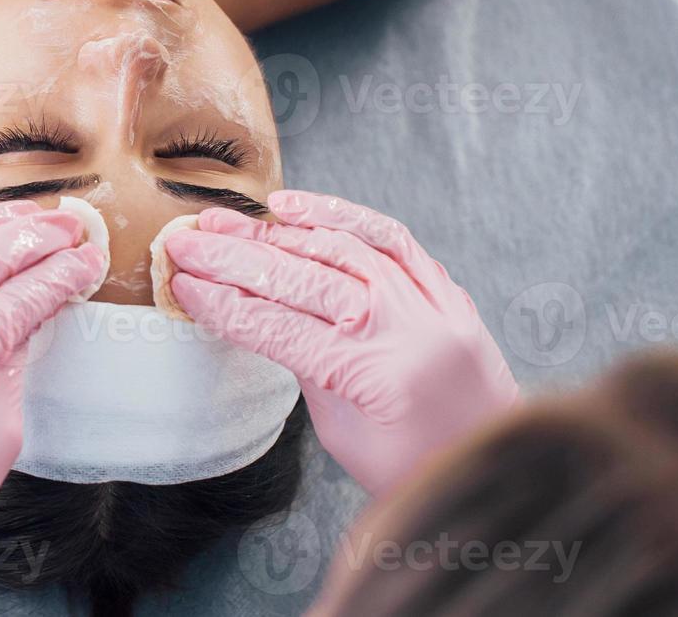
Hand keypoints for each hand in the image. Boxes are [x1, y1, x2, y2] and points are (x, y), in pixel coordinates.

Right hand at [163, 190, 518, 495]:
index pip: (275, 326)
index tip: (180, 285)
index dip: (221, 304)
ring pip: (338, 247)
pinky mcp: (444, 290)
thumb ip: (308, 370)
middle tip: (185, 244)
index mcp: (371, 372)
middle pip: (298, 277)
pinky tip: (293, 207)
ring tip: (223, 223)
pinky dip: (340, 214)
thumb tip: (262, 316)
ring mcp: (428, 301)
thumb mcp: (343, 434)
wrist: (498, 470)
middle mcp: (402, 326)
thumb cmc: (414, 469)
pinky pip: (389, 236)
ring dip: (273, 232)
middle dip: (232, 258)